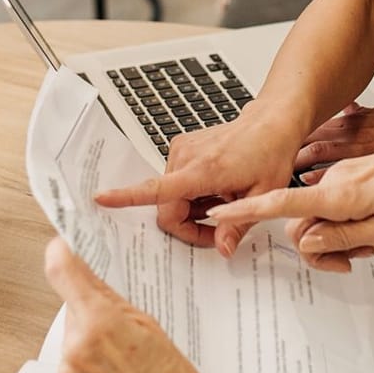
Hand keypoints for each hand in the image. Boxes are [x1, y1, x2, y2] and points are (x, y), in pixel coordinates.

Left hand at [42, 238, 244, 372]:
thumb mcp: (149, 325)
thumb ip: (112, 299)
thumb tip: (87, 275)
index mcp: (99, 322)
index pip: (62, 271)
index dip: (62, 253)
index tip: (65, 247)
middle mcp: (76, 347)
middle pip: (71, 307)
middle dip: (90, 308)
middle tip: (120, 325)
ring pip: (70, 336)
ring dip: (88, 338)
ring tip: (122, 357)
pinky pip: (69, 363)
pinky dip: (85, 363)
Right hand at [96, 99, 309, 255]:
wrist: (271, 123)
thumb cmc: (270, 153)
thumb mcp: (264, 196)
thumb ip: (239, 224)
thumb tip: (223, 249)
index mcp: (202, 170)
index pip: (156, 188)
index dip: (126, 196)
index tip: (102, 199)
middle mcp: (185, 157)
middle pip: (166, 207)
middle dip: (187, 226)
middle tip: (218, 231)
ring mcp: (182, 151)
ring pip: (171, 197)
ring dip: (192, 209)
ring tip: (223, 201)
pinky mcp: (183, 149)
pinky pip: (176, 183)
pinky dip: (193, 194)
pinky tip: (216, 189)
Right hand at [210, 136, 373, 271]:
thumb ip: (343, 236)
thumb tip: (306, 241)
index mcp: (341, 193)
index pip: (281, 203)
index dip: (246, 211)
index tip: (218, 212)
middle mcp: (337, 178)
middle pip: (302, 220)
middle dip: (319, 245)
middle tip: (354, 259)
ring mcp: (345, 172)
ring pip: (320, 211)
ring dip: (338, 233)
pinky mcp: (355, 170)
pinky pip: (336, 198)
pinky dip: (347, 217)